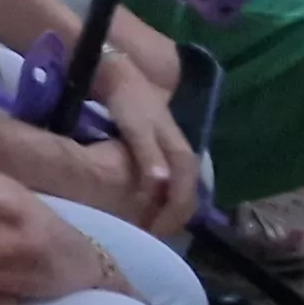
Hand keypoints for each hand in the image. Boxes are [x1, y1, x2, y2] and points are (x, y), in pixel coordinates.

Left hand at [92, 62, 202, 235]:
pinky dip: (163, 192)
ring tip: (155, 224)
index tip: (160, 231)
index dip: (176, 209)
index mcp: (178, 146)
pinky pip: (170, 175)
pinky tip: (150, 202)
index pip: (186, 185)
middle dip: (177, 212)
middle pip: (188, 187)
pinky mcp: (158, 143)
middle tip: (158, 234)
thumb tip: (162, 187)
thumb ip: (149, 156)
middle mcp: (179, 147)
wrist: (115, 70)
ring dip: (171, 205)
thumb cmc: (124, 98)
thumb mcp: (137, 127)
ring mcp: (169, 144)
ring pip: (180, 182)